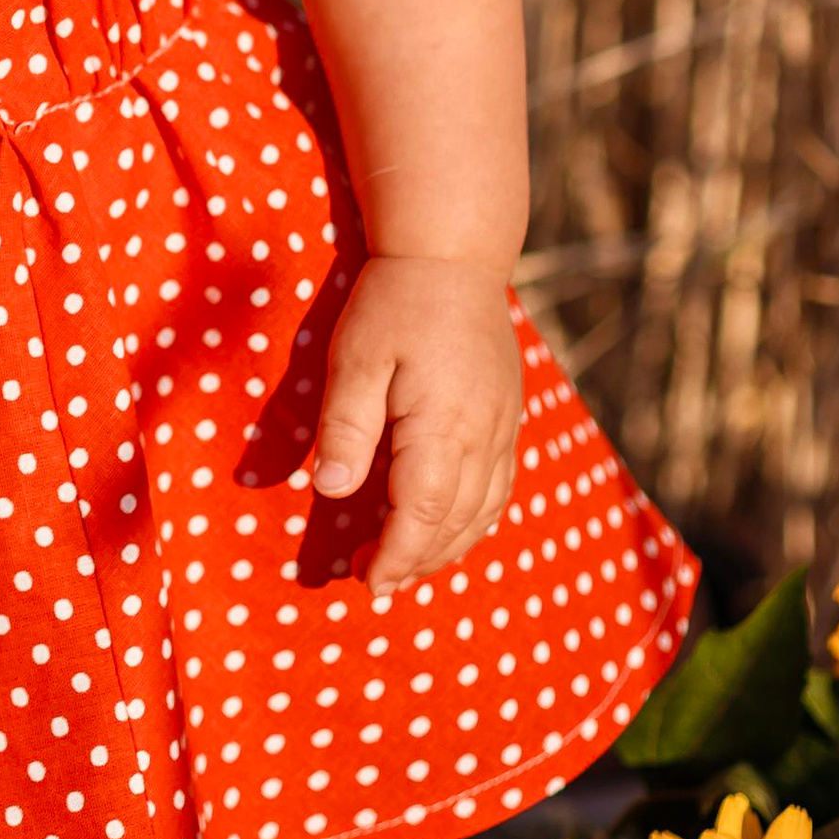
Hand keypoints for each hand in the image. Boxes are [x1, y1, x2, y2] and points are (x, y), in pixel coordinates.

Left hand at [312, 253, 522, 591]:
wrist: (452, 256)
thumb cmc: (394, 303)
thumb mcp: (355, 359)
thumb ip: (346, 427)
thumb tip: (330, 490)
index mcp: (444, 426)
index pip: (423, 514)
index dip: (396, 556)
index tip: (367, 582)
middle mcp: (484, 436)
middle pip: (456, 522)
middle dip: (416, 560)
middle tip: (371, 579)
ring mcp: (503, 427)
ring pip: (484, 511)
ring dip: (446, 547)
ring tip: (403, 563)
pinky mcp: (508, 417)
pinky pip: (501, 488)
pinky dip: (474, 520)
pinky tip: (448, 527)